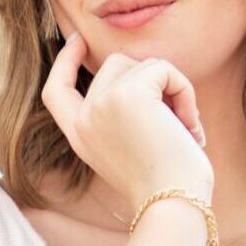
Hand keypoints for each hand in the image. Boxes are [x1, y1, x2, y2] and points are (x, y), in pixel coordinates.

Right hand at [41, 31, 213, 212]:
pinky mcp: (128, 92)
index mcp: (80, 135)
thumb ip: (121, 115)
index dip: (64, 62)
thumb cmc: (166, 184)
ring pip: (141, 63)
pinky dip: (185, 92)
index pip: (56, 89)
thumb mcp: (129, 148)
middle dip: (150, 82)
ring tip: (185, 127)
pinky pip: (164, 70)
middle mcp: (84, 117)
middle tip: (176, 121)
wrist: (173, 204)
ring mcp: (102, 102)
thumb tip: (143, 72)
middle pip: (115, 66)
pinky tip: (189, 126)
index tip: (78, 41)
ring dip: (172, 89)